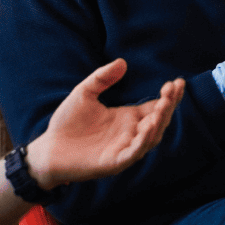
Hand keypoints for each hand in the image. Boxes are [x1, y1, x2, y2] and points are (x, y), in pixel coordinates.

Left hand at [25, 60, 182, 188]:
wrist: (49, 148)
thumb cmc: (67, 122)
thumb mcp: (84, 93)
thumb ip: (102, 78)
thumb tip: (122, 62)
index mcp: (127, 118)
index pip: (155, 107)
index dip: (168, 97)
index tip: (176, 82)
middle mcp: (130, 134)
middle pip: (159, 121)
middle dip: (168, 106)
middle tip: (174, 90)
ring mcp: (124, 149)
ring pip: (150, 138)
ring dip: (159, 123)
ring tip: (163, 106)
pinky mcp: (115, 162)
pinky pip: (134, 153)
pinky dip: (143, 141)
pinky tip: (148, 126)